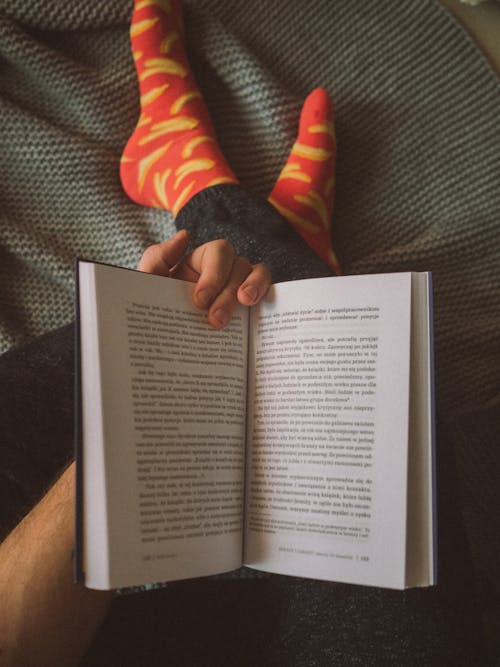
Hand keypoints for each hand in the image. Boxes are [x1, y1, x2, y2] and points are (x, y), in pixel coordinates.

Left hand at [138, 230, 270, 327]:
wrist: (162, 346)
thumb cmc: (153, 313)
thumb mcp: (146, 286)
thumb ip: (157, 258)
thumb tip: (185, 236)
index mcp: (199, 262)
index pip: (218, 252)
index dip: (214, 273)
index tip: (200, 301)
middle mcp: (223, 271)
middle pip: (238, 265)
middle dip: (228, 292)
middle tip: (216, 320)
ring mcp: (239, 287)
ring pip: (257, 273)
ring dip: (254, 287)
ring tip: (246, 305)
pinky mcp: (250, 307)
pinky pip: (267, 294)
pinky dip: (266, 296)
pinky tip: (256, 310)